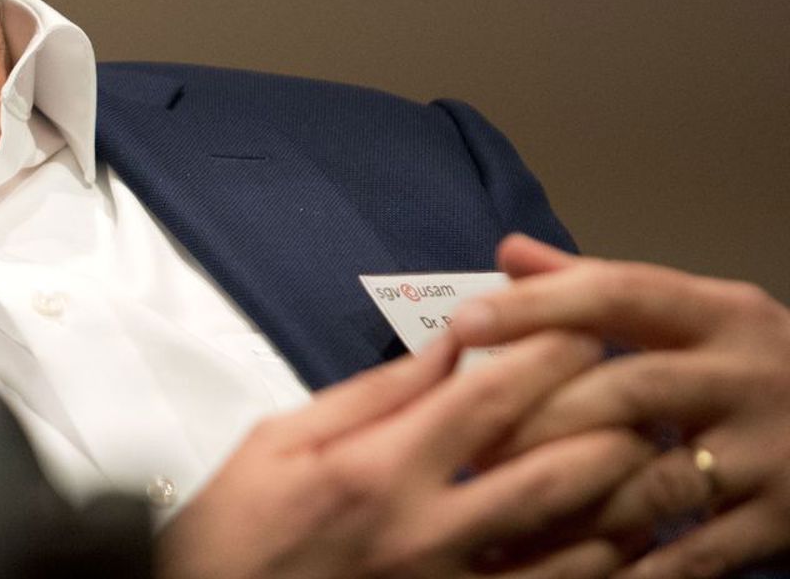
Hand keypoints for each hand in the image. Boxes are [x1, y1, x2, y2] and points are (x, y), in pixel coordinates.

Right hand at [157, 331, 655, 578]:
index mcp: (377, 471)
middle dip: (607, 424)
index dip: (548, 355)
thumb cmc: (236, 525)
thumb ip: (372, 394)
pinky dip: (594, 568)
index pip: (489, 400)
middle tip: (635, 387)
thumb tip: (446, 346)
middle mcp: (426, 535)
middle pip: (553, 475)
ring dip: (618, 500)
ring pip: (572, 550)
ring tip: (640, 457)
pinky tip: (611, 538)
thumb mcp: (280, 439)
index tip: (582, 322)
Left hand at [452, 235, 789, 578]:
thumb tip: (510, 253)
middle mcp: (747, 377)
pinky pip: (694, 553)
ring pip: (653, 481)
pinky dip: (632, 566)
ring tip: (503, 512)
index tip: (465, 323)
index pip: (619, 294)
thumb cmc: (752, 370)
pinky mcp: (781, 523)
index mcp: (720, 315)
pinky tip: (575, 571)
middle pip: (628, 391)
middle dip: (540, 418)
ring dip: (574, 501)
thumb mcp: (699, 313)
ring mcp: (769, 454)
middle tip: (467, 441)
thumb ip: (600, 285)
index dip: (537, 307)